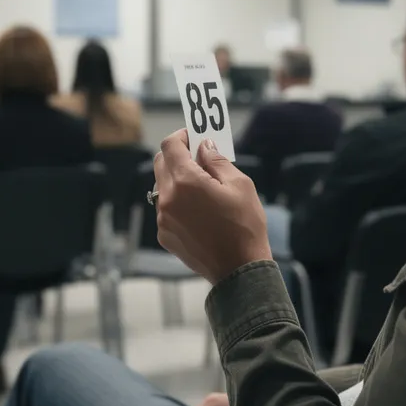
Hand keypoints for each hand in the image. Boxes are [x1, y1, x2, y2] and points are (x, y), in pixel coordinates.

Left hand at [153, 129, 270, 284]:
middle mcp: (167, 198)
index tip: (194, 136)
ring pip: (161, 186)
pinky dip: (177, 201)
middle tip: (198, 157)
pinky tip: (198, 210)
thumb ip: (217, 161)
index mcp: (185, 182)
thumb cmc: (245, 226)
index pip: (170, 146)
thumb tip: (205, 147)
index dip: (182, 136)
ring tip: (201, 186)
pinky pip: (165, 208)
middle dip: (177, 155)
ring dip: (176, 179)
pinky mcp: (164, 235)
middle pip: (161, 163)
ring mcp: (163, 219)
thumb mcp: (240, 185)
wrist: (239, 270)